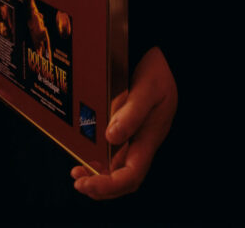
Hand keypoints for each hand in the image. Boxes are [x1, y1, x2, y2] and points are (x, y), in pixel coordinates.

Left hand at [71, 46, 177, 199]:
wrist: (166, 57)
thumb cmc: (160, 72)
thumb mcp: (148, 89)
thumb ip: (131, 113)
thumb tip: (111, 137)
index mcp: (149, 138)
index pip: (131, 175)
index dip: (108, 186)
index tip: (86, 183)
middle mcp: (142, 142)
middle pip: (123, 179)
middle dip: (101, 187)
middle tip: (78, 181)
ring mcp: (136, 135)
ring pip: (117, 167)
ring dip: (97, 175)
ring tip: (77, 171)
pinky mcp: (129, 126)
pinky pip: (113, 150)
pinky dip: (98, 157)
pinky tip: (85, 150)